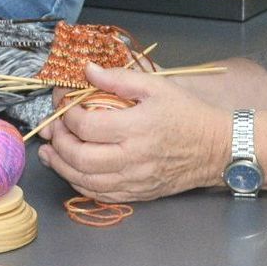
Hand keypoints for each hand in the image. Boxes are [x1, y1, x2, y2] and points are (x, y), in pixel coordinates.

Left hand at [37, 62, 229, 202]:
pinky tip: (72, 171)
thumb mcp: (156, 86)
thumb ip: (119, 78)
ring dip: (61, 166)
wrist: (216, 147)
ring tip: (50, 152)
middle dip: (58, 142)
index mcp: (137, 127)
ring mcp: (135, 180)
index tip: (63, 102)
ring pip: (86, 181)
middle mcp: (133, 158)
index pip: (87, 125)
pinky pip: (101, 195)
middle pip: (80, 157)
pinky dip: (80, 184)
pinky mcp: (139, 193)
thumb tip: (87, 70)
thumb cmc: (188, 114)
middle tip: (53, 129)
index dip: (67, 113)